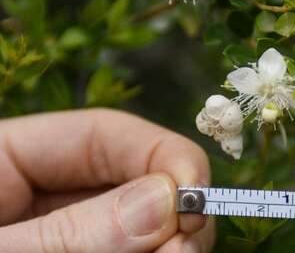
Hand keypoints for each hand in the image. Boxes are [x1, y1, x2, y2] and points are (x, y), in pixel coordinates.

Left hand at [0, 109, 213, 252]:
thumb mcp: (4, 248)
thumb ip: (75, 228)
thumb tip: (168, 200)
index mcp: (7, 157)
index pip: (103, 134)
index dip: (163, 154)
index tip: (196, 194)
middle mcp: (41, 189)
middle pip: (130, 178)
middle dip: (171, 206)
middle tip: (191, 243)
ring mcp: (60, 229)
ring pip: (137, 221)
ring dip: (169, 239)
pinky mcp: (75, 252)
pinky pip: (126, 249)